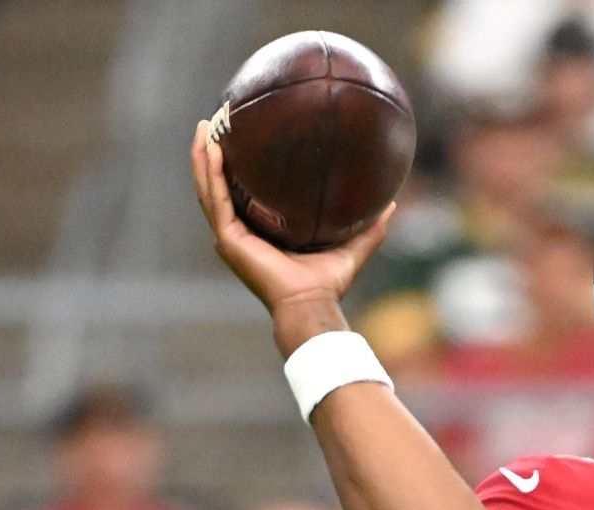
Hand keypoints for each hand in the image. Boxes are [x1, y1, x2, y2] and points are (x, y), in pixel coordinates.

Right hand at [189, 120, 392, 343]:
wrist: (313, 304)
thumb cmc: (327, 284)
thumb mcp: (351, 247)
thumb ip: (370, 226)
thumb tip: (391, 203)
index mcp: (258, 232)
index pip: (240, 193)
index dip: (235, 166)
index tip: (237, 136)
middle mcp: (238, 233)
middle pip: (217, 185)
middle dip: (210, 153)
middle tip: (210, 122)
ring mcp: (230, 235)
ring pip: (208, 188)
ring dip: (202, 157)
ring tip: (203, 126)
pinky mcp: (229, 238)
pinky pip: (215, 199)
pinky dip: (211, 173)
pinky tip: (211, 149)